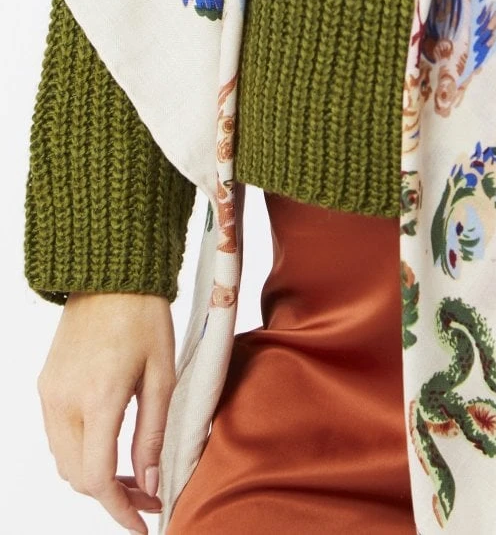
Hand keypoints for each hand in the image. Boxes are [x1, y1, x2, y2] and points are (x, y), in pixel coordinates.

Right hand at [36, 290, 176, 533]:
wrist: (111, 274)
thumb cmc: (144, 317)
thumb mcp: (162, 375)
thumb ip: (152, 433)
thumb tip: (149, 484)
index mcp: (98, 398)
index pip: (97, 478)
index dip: (119, 509)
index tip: (143, 523)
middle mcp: (63, 401)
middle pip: (77, 476)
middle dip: (111, 495)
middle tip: (149, 494)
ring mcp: (48, 394)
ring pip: (64, 460)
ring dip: (95, 475)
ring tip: (134, 474)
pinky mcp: (45, 385)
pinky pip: (58, 436)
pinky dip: (81, 452)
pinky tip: (110, 445)